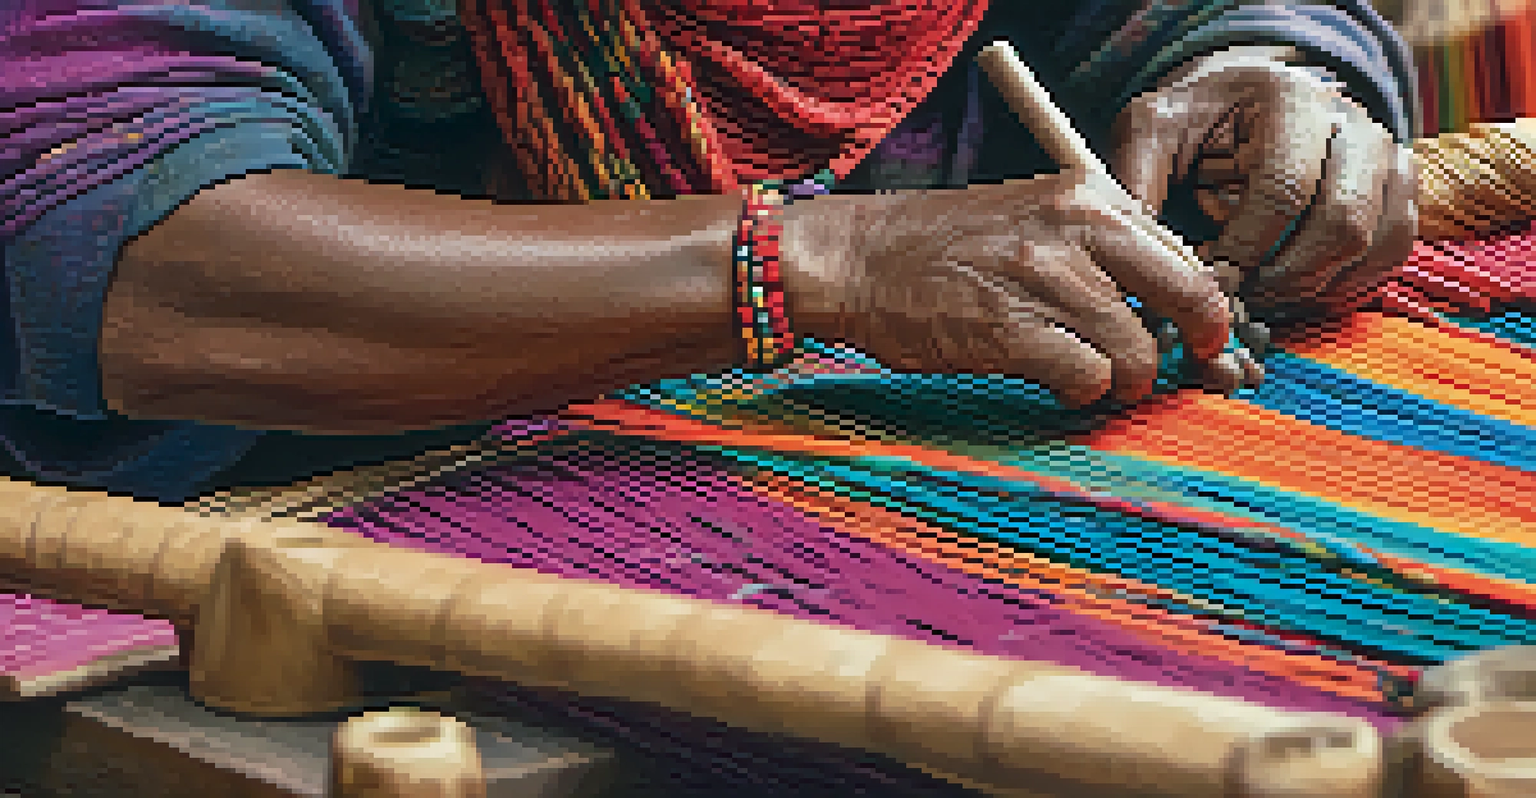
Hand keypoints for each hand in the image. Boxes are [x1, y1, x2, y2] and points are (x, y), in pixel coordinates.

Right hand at [781, 169, 1232, 408]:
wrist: (856, 259)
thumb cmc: (940, 245)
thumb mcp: (1031, 218)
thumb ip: (1097, 249)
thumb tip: (1166, 304)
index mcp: (1086, 197)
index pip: (1183, 255)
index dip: (1199, 308)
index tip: (1195, 338)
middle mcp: (1073, 229)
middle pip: (1186, 298)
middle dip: (1189, 347)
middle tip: (1168, 371)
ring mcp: (1042, 280)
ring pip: (1138, 351)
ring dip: (1125, 382)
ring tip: (1097, 383)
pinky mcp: (1010, 331)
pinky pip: (1088, 378)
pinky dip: (1083, 394)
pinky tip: (1060, 386)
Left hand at [1111, 46, 1416, 324]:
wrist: (1242, 103)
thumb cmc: (1194, 122)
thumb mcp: (1150, 134)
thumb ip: (1136, 182)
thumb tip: (1138, 253)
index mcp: (1291, 100)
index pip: (1285, 190)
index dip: (1245, 248)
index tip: (1208, 279)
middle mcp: (1354, 124)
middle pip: (1342, 225)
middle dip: (1282, 277)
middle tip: (1235, 298)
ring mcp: (1388, 158)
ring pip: (1373, 247)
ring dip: (1312, 287)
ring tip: (1258, 294)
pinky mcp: (1402, 192)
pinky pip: (1391, 257)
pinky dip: (1342, 287)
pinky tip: (1293, 289)